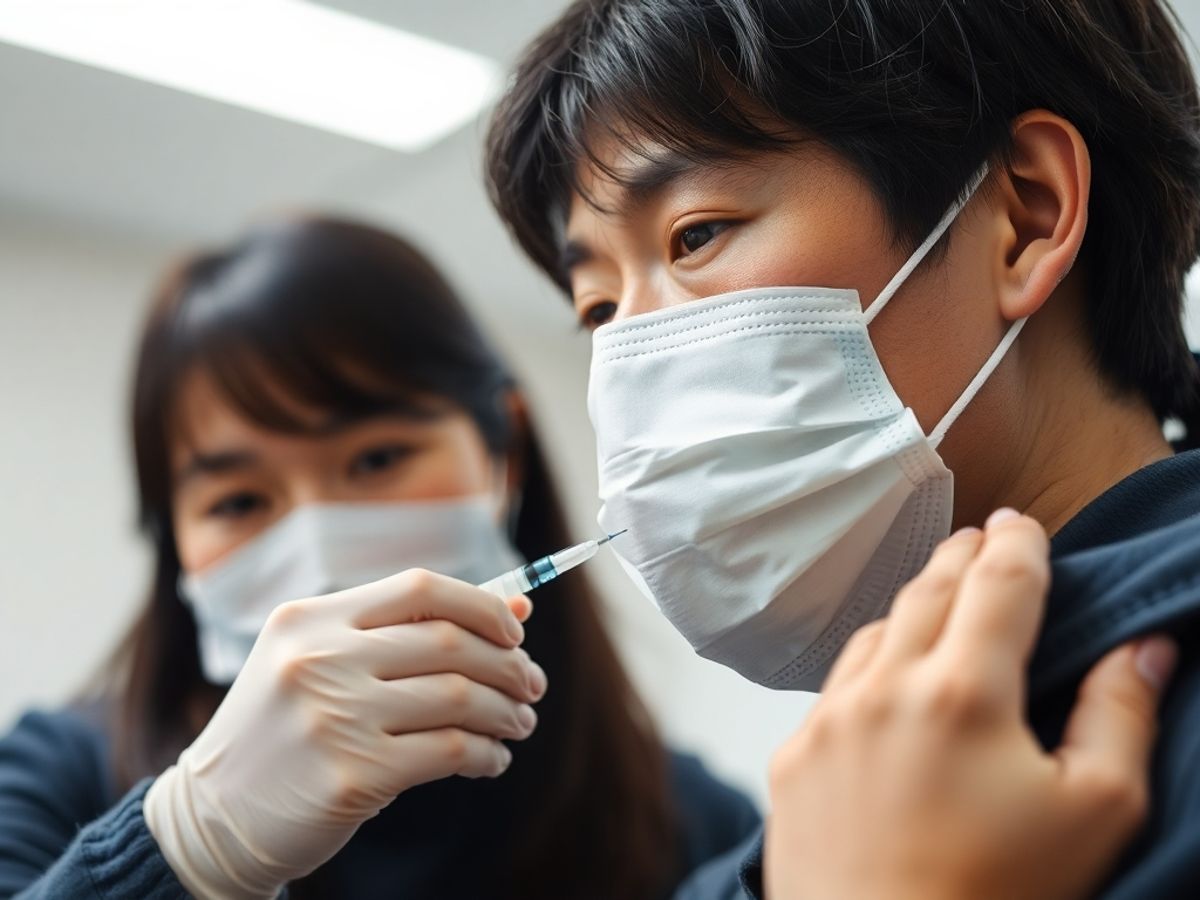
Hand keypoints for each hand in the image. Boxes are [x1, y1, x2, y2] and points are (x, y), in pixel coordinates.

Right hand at [144, 569, 545, 898]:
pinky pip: (449, 751)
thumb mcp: (322, 665)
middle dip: (508, 664)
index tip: (515, 631)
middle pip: (449, 642)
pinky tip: (491, 759)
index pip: (420, 588)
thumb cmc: (284, 732)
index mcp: (309, 620)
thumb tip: (517, 611)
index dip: (483, 606)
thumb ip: (407, 633)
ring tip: (519, 723)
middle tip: (532, 685)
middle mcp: (319, 659)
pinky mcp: (353, 775)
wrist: (212, 817)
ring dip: (505, 711)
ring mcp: (335, 716)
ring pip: (458, 697)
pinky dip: (486, 753)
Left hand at [765, 511, 1176, 899]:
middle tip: (980, 539)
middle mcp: (884, 690)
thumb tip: (1144, 645)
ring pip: (872, 635)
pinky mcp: (791, 760)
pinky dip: (867, 668)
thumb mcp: (1095, 812)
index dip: (1017, 545)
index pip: (998, 585)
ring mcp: (827, 723)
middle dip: (959, 559)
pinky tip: (884, 680)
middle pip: (926, 594)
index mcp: (963, 692)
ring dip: (909, 608)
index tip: (1022, 524)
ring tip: (936, 599)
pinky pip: (832, 691)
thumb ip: (1119, 713)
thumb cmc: (1000, 899)